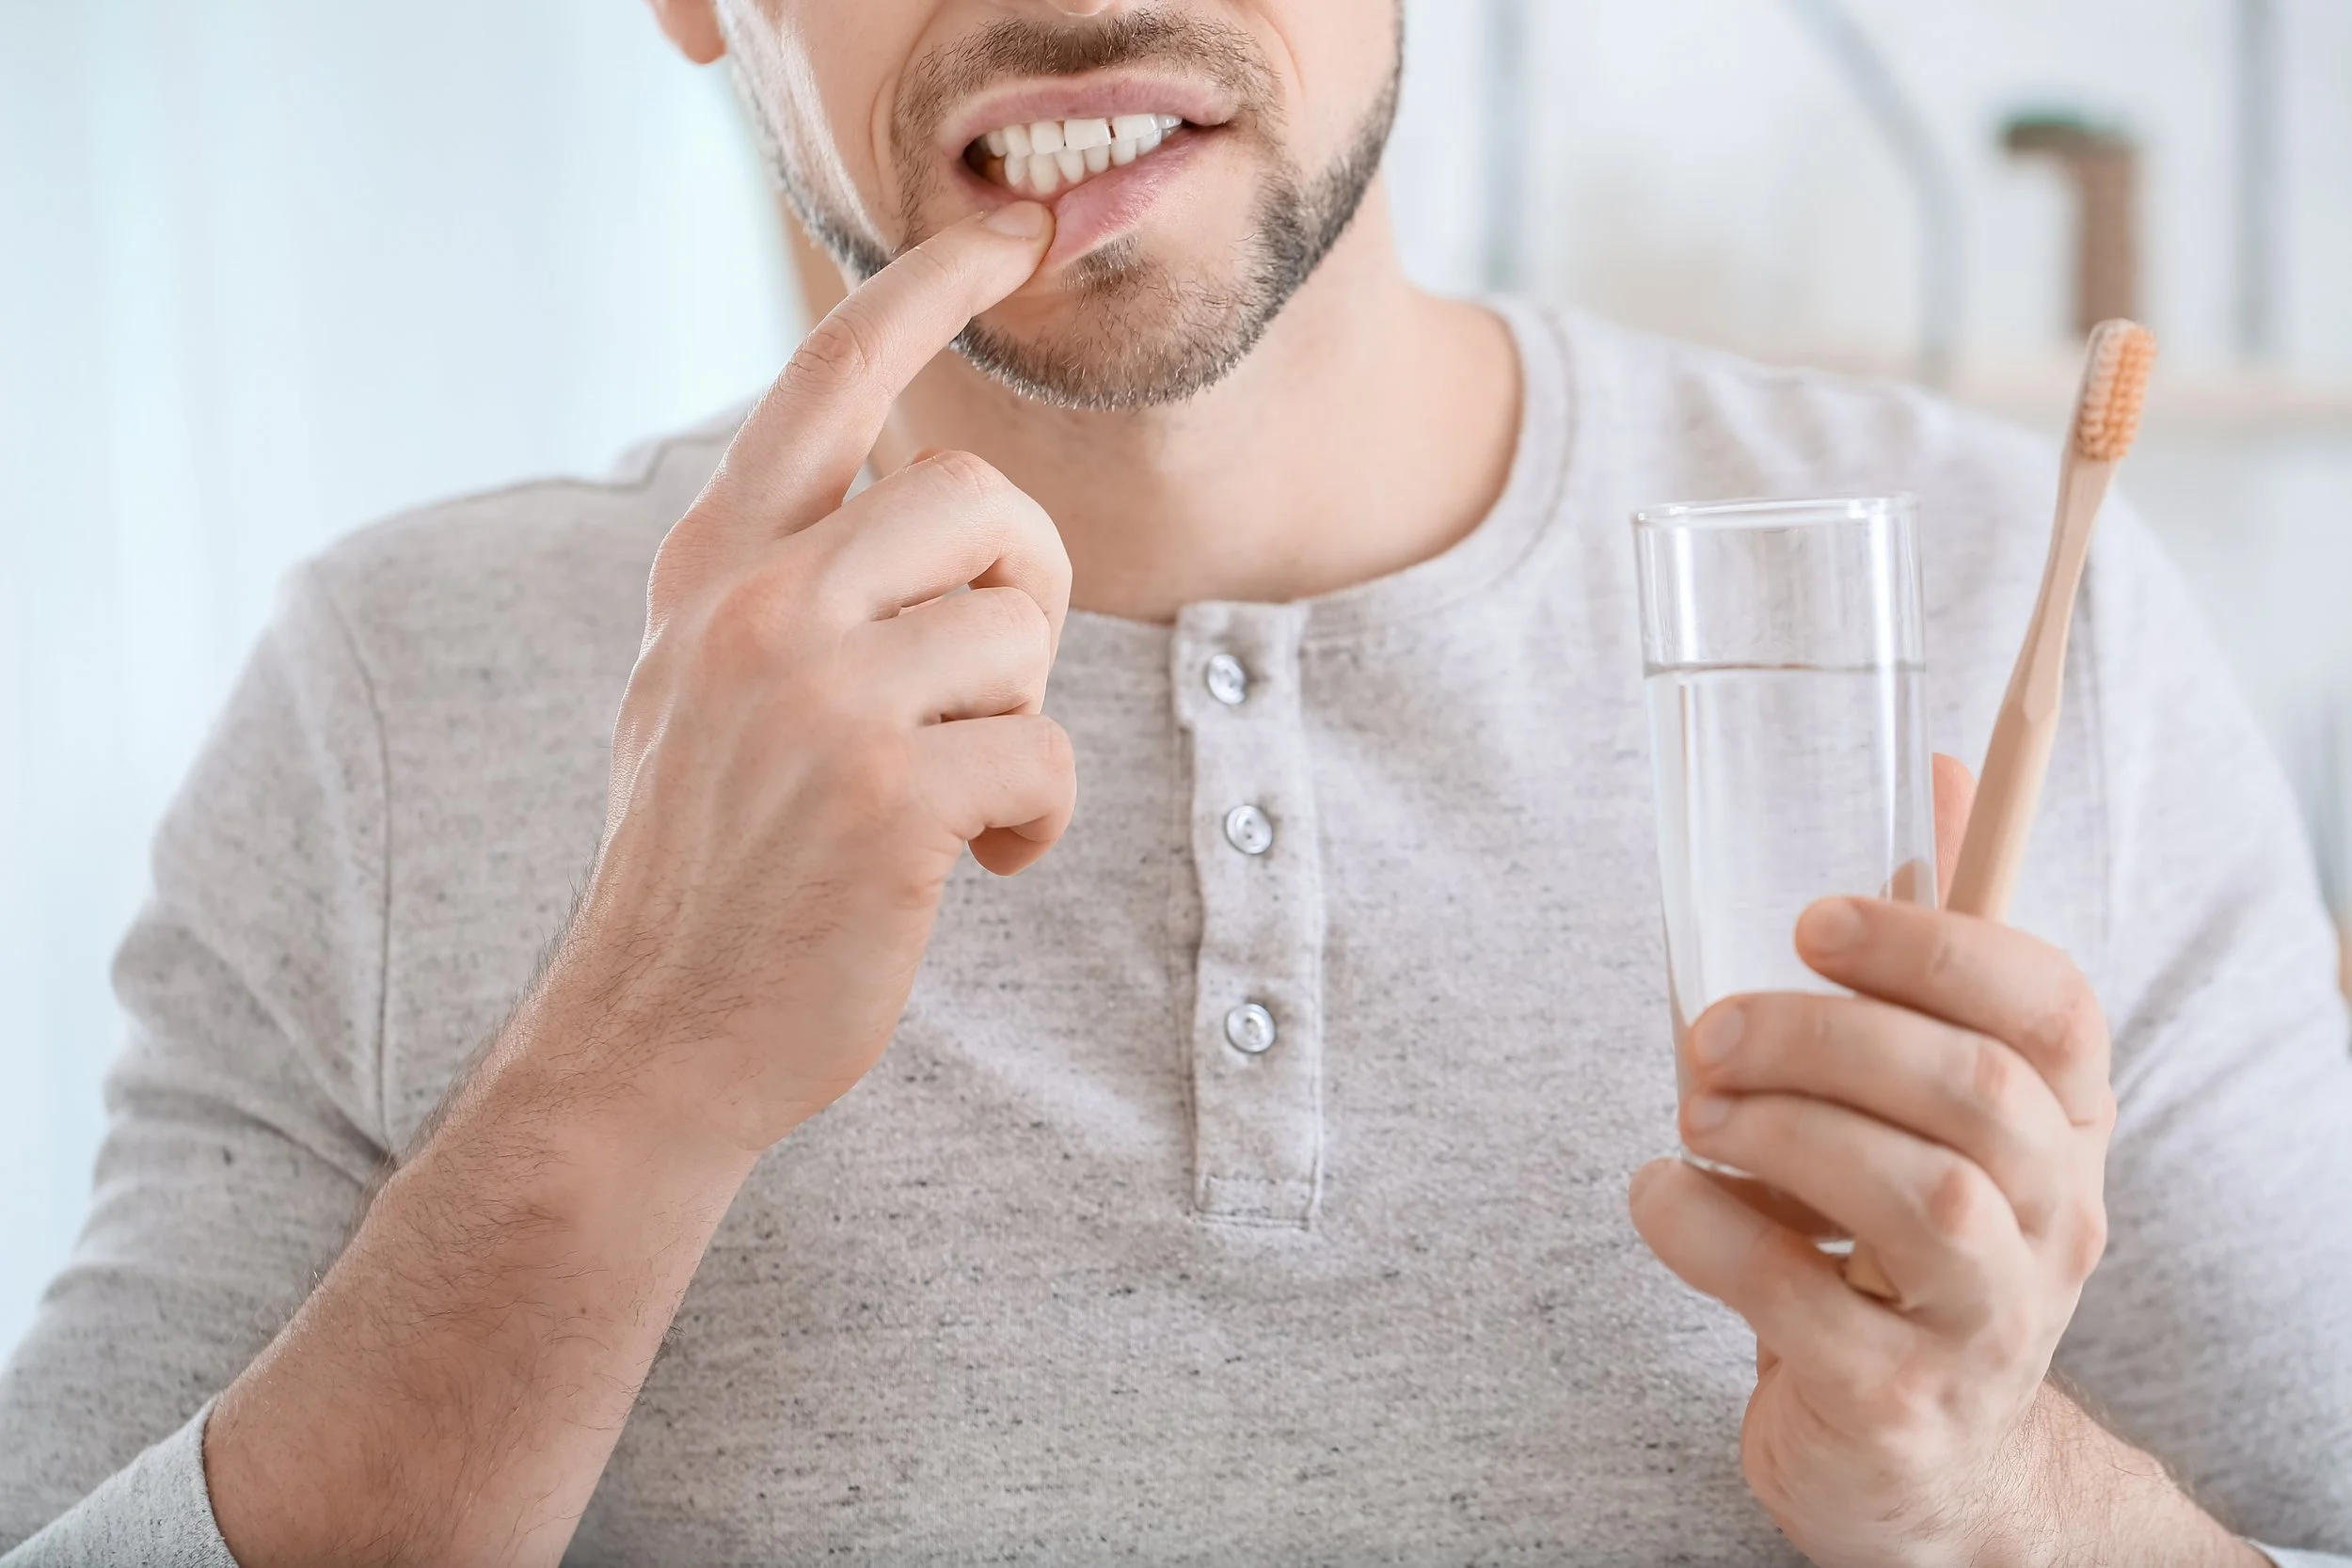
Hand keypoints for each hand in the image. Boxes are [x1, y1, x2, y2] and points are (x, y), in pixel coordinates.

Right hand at [544, 200, 1072, 1153]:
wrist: (650, 1045)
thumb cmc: (711, 869)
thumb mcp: (705, 691)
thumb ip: (789, 589)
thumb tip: (934, 515)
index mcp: (710, 573)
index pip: (823, 386)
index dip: (921, 295)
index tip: (1000, 236)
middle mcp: (753, 611)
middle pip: (976, 497)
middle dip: (1024, 586)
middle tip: (993, 680)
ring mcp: (816, 700)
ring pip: (1021, 633)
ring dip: (1019, 721)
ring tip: (960, 792)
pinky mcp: (888, 799)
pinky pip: (1046, 755)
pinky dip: (1039, 819)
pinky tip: (983, 860)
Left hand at [1629, 755, 2151, 1566]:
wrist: (1917, 1459)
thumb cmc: (1902, 1243)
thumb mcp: (1935, 1096)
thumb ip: (1937, 949)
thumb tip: (1942, 766)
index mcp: (2065, 1124)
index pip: (2050, 1007)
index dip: (1931, 946)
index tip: (1810, 919)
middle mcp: (2055, 1220)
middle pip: (1971, 1091)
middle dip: (1819, 1037)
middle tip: (1708, 1035)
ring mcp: (1986, 1321)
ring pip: (1912, 1194)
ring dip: (1773, 1130)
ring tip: (1694, 1118)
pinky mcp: (1895, 1400)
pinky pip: (1795, 1296)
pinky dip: (1702, 1229)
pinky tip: (1665, 1199)